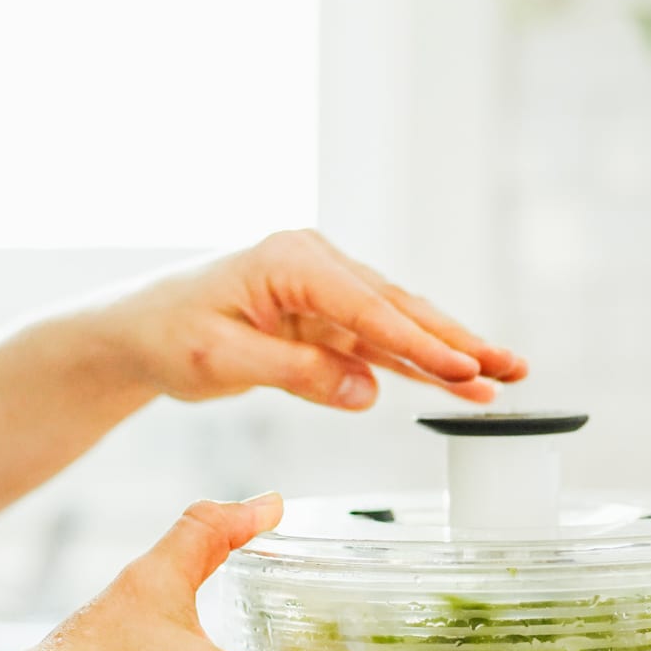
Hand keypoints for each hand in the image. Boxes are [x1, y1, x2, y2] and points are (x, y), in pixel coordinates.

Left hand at [95, 229, 526, 410]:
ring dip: (449, 354)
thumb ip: (294, 372)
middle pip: (399, 308)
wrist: (138, 329)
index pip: (368, 306)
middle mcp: (317, 265)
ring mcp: (325, 292)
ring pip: (398, 326)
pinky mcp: (325, 320)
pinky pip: (380, 344)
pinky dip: (417, 364)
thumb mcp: (218, 357)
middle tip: (512, 368)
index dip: (419, 341)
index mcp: (292, 260)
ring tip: (504, 378)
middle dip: (458, 341)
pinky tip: (457, 382)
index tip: (463, 367)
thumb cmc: (168, 333)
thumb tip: (367, 390)